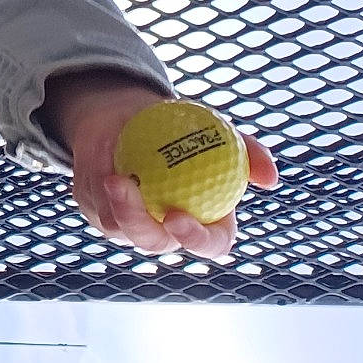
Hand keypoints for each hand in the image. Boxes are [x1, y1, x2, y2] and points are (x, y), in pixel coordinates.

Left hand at [44, 73, 278, 259]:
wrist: (136, 118)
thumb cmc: (185, 129)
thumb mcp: (217, 131)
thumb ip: (249, 153)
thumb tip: (269, 178)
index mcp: (205, 222)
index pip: (209, 244)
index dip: (195, 239)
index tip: (176, 215)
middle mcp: (166, 231)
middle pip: (153, 242)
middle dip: (138, 223)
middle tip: (128, 190)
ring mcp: (130, 226)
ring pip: (116, 224)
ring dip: (111, 198)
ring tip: (111, 168)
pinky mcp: (99, 212)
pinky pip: (93, 200)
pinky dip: (92, 178)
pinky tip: (97, 156)